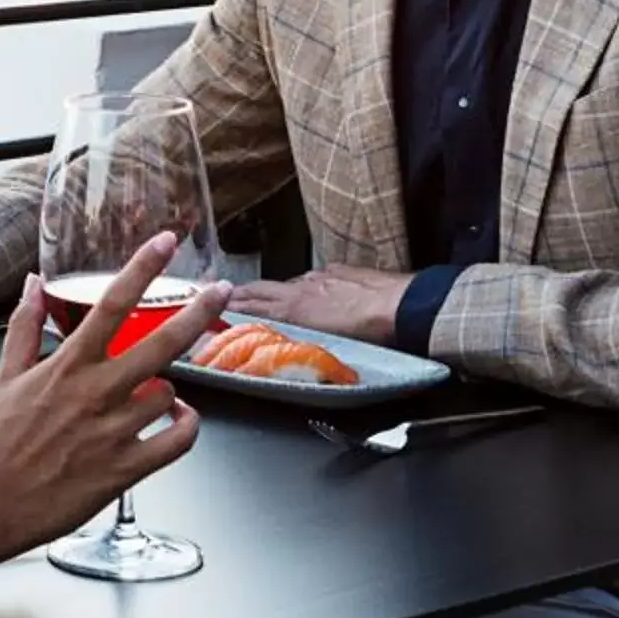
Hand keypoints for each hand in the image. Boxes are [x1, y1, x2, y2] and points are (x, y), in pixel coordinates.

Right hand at [0, 233, 230, 554]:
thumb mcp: (4, 375)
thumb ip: (25, 325)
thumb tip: (35, 284)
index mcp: (68, 366)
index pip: (112, 303)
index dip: (142, 267)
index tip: (165, 243)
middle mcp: (97, 393)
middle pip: (161, 342)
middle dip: (198, 311)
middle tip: (220, 291)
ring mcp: (115, 431)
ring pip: (168, 393)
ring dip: (167, 389)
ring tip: (151, 393)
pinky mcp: (127, 468)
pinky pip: (177, 441)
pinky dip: (186, 426)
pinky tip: (179, 418)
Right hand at [228, 264, 412, 343]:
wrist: (404, 308)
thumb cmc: (370, 335)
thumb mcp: (326, 343)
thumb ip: (298, 338)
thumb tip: (281, 344)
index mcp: (295, 308)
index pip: (253, 304)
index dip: (231, 305)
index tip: (214, 306)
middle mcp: (302, 289)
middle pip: (262, 289)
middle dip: (240, 293)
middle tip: (222, 295)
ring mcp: (322, 278)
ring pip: (286, 283)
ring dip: (269, 290)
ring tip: (257, 295)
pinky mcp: (342, 272)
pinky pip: (313, 277)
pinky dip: (302, 284)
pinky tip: (306, 287)